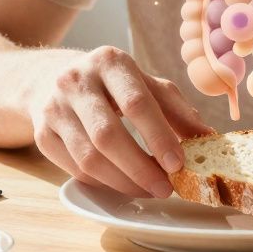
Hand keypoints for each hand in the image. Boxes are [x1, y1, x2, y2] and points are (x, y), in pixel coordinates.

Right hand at [31, 46, 213, 197]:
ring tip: (148, 189)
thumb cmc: (112, 85)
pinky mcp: (42, 133)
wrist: (52, 79)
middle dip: (140, 168)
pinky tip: (122, 183)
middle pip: (108, 135)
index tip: (178, 164)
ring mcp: (54, 107)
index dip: (159, 136)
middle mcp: (76, 80)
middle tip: (165, 188)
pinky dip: (102, 182)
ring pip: (89, 157)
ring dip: (122, 181)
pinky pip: (74, 168)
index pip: (137, 103)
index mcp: (110, 62)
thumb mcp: (146, 85)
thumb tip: (210, 139)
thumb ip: (177, 110)